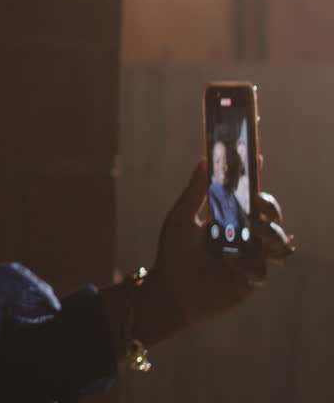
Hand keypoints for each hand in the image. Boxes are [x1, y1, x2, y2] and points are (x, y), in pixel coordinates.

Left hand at [139, 157, 294, 343]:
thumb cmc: (173, 252)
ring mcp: (250, 258)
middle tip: (257, 201)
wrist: (168, 288)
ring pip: (277, 243)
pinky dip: (247, 264)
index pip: (251, 197)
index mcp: (230, 219)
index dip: (255, 179)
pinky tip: (229, 261)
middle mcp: (245, 237)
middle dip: (270, 207)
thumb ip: (195, 191)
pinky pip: (260, 271)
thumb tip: (204, 160)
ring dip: (269, 235)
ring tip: (252, 231)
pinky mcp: (249, 281)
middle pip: (271, 218)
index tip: (255, 158)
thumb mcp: (181, 217)